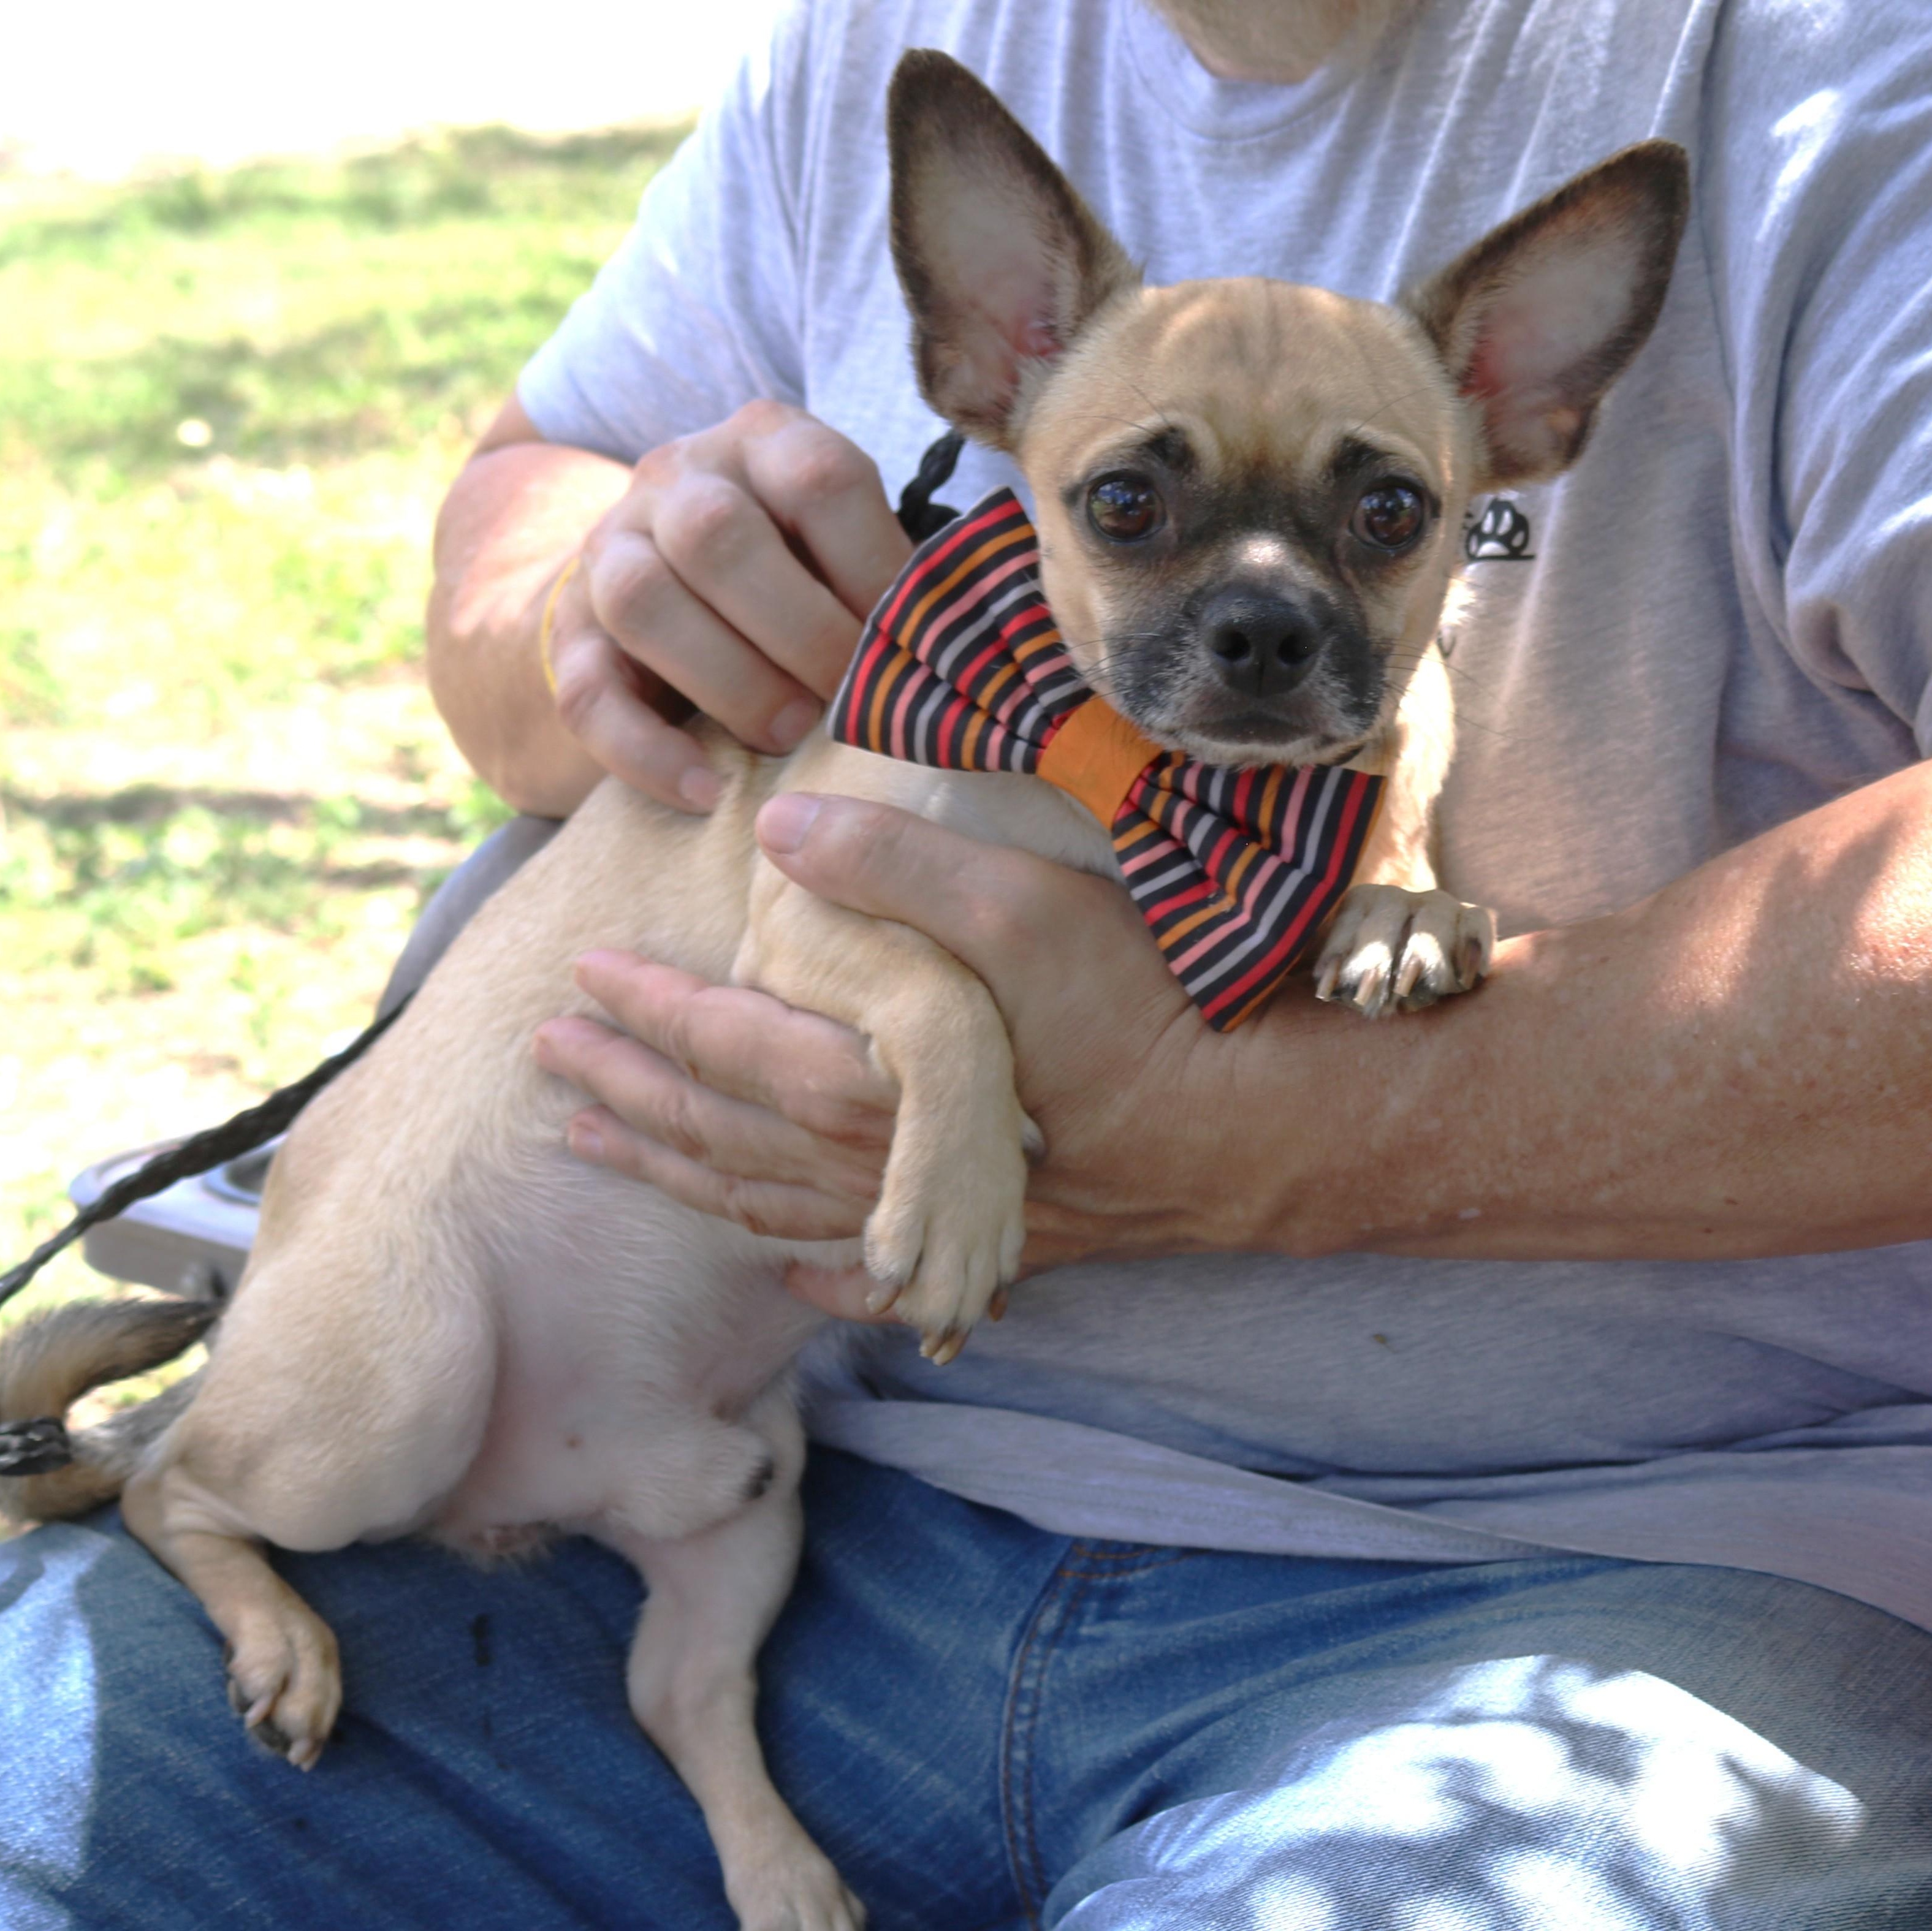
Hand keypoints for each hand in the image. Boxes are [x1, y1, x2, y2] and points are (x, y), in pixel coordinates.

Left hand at [532, 792, 1298, 1319]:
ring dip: (675, 1174)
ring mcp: (923, 1222)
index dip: (647, 1013)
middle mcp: (876, 1171)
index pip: (725, 1049)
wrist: (1256, 1132)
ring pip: (763, 1209)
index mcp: (870, 1088)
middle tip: (548, 1062)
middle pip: (717, 1137)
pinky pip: (859, 1276)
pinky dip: (801, 1270)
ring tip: (602, 1148)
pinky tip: (771, 1263)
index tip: (582, 978)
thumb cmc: (1145, 1012)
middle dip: (625, 1096)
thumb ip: (899, 864)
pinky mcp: (976, 1245)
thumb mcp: (1025, 908)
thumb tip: (784, 831)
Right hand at [542, 401, 911, 810]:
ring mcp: (609, 550)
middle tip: (850, 702)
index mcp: (766, 442)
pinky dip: (649, 753)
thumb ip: (894, 583)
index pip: (819, 476)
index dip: (873, 568)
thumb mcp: (847, 551)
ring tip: (789, 739)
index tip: (913, 647)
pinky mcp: (568, 637)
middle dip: (799, 631)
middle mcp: (678, 478)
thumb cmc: (799, 581)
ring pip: (641, 599)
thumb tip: (974, 660)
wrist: (663, 597)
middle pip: (716, 535)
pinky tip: (708, 792)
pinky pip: (588, 693)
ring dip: (729, 680)